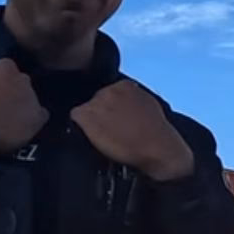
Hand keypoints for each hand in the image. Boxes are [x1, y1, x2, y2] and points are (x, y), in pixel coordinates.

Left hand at [70, 80, 194, 181]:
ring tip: (106, 136)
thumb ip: (134, 100)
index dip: (113, 108)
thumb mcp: (150, 107)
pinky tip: (96, 137)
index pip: (111, 92)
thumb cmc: (158, 133)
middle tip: (113, 130)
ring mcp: (96, 102)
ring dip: (92, 122)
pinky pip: (76, 118)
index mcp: (125, 86)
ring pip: (86, 110)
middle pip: (96, 100)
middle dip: (102, 113)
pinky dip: (82, 127)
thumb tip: (126, 103)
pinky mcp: (86, 115)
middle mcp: (109, 89)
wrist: (156, 148)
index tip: (119, 119)